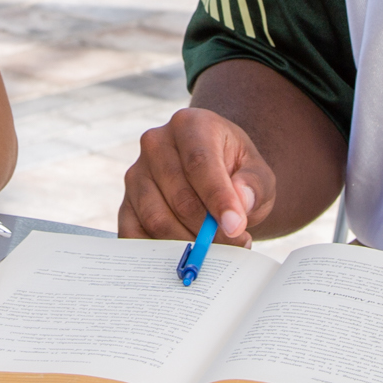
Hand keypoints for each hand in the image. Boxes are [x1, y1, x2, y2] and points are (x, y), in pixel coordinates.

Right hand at [118, 106, 277, 242]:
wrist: (216, 177)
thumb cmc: (237, 173)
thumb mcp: (258, 174)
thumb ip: (253, 186)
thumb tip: (240, 203)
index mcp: (190, 125)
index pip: (200, 163)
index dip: (218, 199)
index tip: (236, 227)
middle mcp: (155, 144)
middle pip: (178, 197)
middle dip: (208, 230)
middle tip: (235, 246)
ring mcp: (136, 174)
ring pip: (156, 219)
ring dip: (188, 244)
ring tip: (216, 251)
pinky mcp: (125, 204)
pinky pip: (134, 236)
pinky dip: (160, 254)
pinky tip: (185, 257)